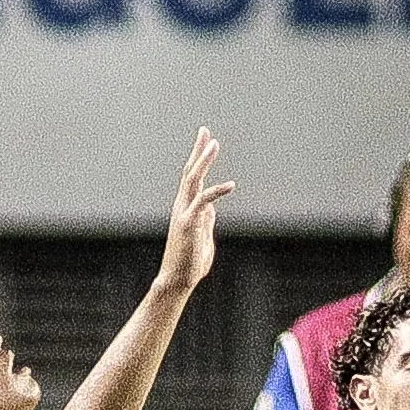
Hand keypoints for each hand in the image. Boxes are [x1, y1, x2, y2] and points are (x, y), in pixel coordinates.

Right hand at [155, 127, 237, 294]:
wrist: (178, 280)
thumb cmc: (190, 262)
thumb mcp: (202, 236)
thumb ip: (206, 221)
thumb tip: (210, 209)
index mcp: (185, 207)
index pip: (191, 177)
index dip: (198, 158)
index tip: (205, 140)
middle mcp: (182, 206)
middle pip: (190, 172)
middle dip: (198, 151)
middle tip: (205, 130)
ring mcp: (183, 213)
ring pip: (193, 180)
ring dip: (203, 161)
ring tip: (213, 143)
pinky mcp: (188, 223)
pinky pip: (204, 202)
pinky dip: (217, 191)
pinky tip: (231, 185)